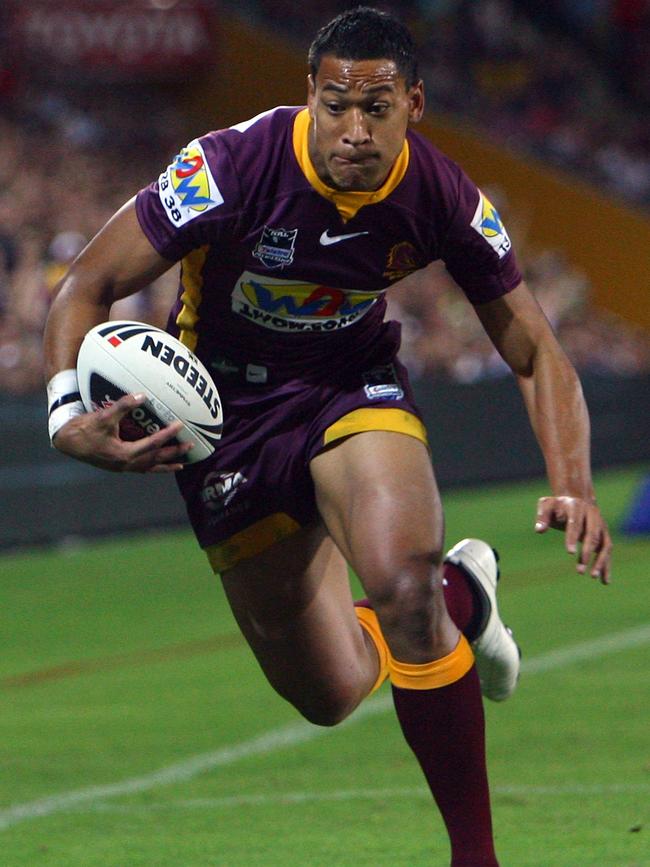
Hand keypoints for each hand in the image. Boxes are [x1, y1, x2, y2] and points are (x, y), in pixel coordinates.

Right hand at [52, 393, 192, 472]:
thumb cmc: (84, 430)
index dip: (167, 434)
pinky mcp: (118, 466)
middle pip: (156, 459)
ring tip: (182, 464)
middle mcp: (125, 464)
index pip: (152, 444)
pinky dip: (153, 468)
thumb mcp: (104, 417)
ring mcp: (122, 467)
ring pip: (150, 468)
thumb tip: (141, 395)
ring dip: (167, 464)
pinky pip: (141, 469)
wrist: (67, 442)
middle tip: (191, 446)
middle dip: (174, 453)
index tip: (180, 425)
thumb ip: (123, 406)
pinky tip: (159, 466)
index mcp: (124, 454)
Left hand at [535, 495, 612, 583]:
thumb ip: (542, 517)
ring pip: (604, 544)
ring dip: (600, 561)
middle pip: (592, 535)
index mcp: (576, 507)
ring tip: (592, 577)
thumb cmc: (557, 505)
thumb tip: (539, 530)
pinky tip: (604, 581)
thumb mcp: (546, 505)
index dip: (572, 537)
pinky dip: (607, 565)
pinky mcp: (605, 535)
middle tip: (580, 570)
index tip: (569, 553)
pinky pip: (607, 551)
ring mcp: (601, 525)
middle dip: (587, 553)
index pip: (575, 524)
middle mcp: (592, 515)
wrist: (575, 499)